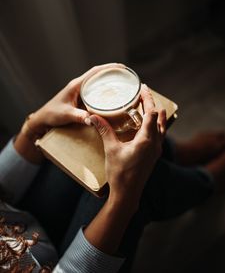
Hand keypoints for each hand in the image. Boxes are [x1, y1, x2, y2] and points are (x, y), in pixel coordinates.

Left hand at [25, 63, 124, 138]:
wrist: (43, 119)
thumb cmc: (52, 114)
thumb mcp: (66, 115)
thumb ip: (79, 116)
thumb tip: (94, 119)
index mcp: (76, 85)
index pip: (94, 72)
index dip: (108, 68)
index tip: (121, 67)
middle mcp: (78, 86)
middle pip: (97, 75)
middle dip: (112, 72)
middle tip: (126, 75)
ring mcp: (79, 92)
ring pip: (96, 83)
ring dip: (108, 81)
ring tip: (122, 83)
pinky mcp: (79, 99)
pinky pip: (94, 92)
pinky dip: (103, 91)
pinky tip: (110, 96)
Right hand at [90, 84, 166, 206]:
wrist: (127, 194)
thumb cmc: (120, 173)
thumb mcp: (111, 149)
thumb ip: (104, 131)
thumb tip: (93, 116)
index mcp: (146, 140)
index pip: (150, 113)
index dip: (147, 99)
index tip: (143, 88)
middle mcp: (155, 144)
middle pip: (157, 118)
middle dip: (151, 104)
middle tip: (144, 94)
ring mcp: (156, 151)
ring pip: (161, 127)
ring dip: (156, 115)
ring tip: (151, 106)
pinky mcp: (153, 156)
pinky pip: (159, 136)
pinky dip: (155, 126)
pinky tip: (149, 127)